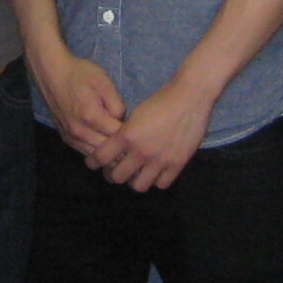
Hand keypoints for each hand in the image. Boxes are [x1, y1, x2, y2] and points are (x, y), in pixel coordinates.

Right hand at [31, 49, 124, 155]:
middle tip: (132, 142)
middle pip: (107, 150)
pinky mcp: (65, 138)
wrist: (51, 73)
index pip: (118, 136)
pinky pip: (85, 152)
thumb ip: (117, 104)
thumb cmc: (79, 74)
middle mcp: (80, 131)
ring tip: (121, 147)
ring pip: (96, 156)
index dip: (130, 135)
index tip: (137, 131)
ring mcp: (71, 136)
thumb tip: (122, 121)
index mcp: (92, 116)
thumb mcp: (104, 82)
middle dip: (121, 148)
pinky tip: (104, 145)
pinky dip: (96, 152)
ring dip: (109, 154)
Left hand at [85, 80, 210, 191]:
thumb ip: (126, 134)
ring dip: (134, 180)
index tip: (93, 163)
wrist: (189, 97)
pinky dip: (156, 180)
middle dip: (113, 174)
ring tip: (136, 173)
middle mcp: (141, 151)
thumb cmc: (161, 100)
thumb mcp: (136, 114)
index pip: (101, 157)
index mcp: (128, 135)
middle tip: (115, 170)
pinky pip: (161, 184)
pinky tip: (155, 172)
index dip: (93, 162)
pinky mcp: (177, 164)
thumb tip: (117, 148)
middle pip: (117, 177)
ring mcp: (160, 160)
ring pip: (139, 186)